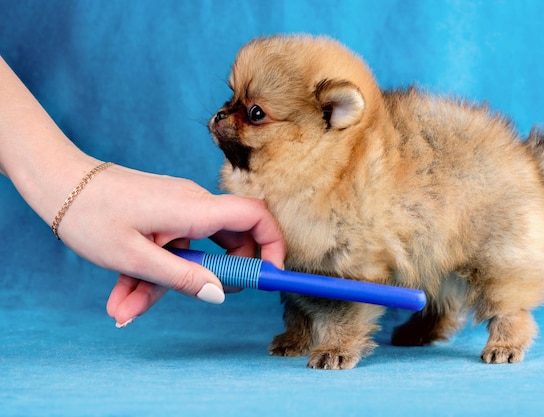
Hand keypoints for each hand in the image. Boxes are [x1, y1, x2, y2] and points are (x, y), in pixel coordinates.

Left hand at [54, 164, 284, 325]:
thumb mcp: (134, 257)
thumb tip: (219, 295)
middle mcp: (194, 204)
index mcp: (194, 209)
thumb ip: (181, 278)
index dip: (273, 245)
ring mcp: (179, 208)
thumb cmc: (91, 215)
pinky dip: (156, 271)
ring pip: (195, 250)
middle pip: (230, 240)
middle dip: (214, 276)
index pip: (255, 217)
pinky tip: (123, 294)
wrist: (58, 183)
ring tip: (127, 306)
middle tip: (197, 297)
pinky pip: (174, 246)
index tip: (270, 276)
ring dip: (170, 281)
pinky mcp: (165, 214)